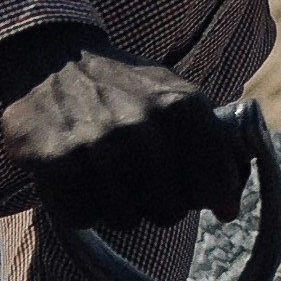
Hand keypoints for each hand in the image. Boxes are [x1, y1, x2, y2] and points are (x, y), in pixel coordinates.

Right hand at [0, 45, 259, 234]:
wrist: (49, 60)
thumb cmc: (123, 88)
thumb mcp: (174, 94)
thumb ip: (209, 138)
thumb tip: (232, 197)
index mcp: (179, 105)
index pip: (216, 176)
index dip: (219, 196)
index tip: (218, 205)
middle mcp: (140, 124)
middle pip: (171, 210)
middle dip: (162, 206)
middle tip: (147, 186)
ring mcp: (96, 144)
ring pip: (125, 219)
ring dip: (119, 208)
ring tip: (110, 179)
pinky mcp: (55, 161)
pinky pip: (82, 217)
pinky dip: (82, 209)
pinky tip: (81, 183)